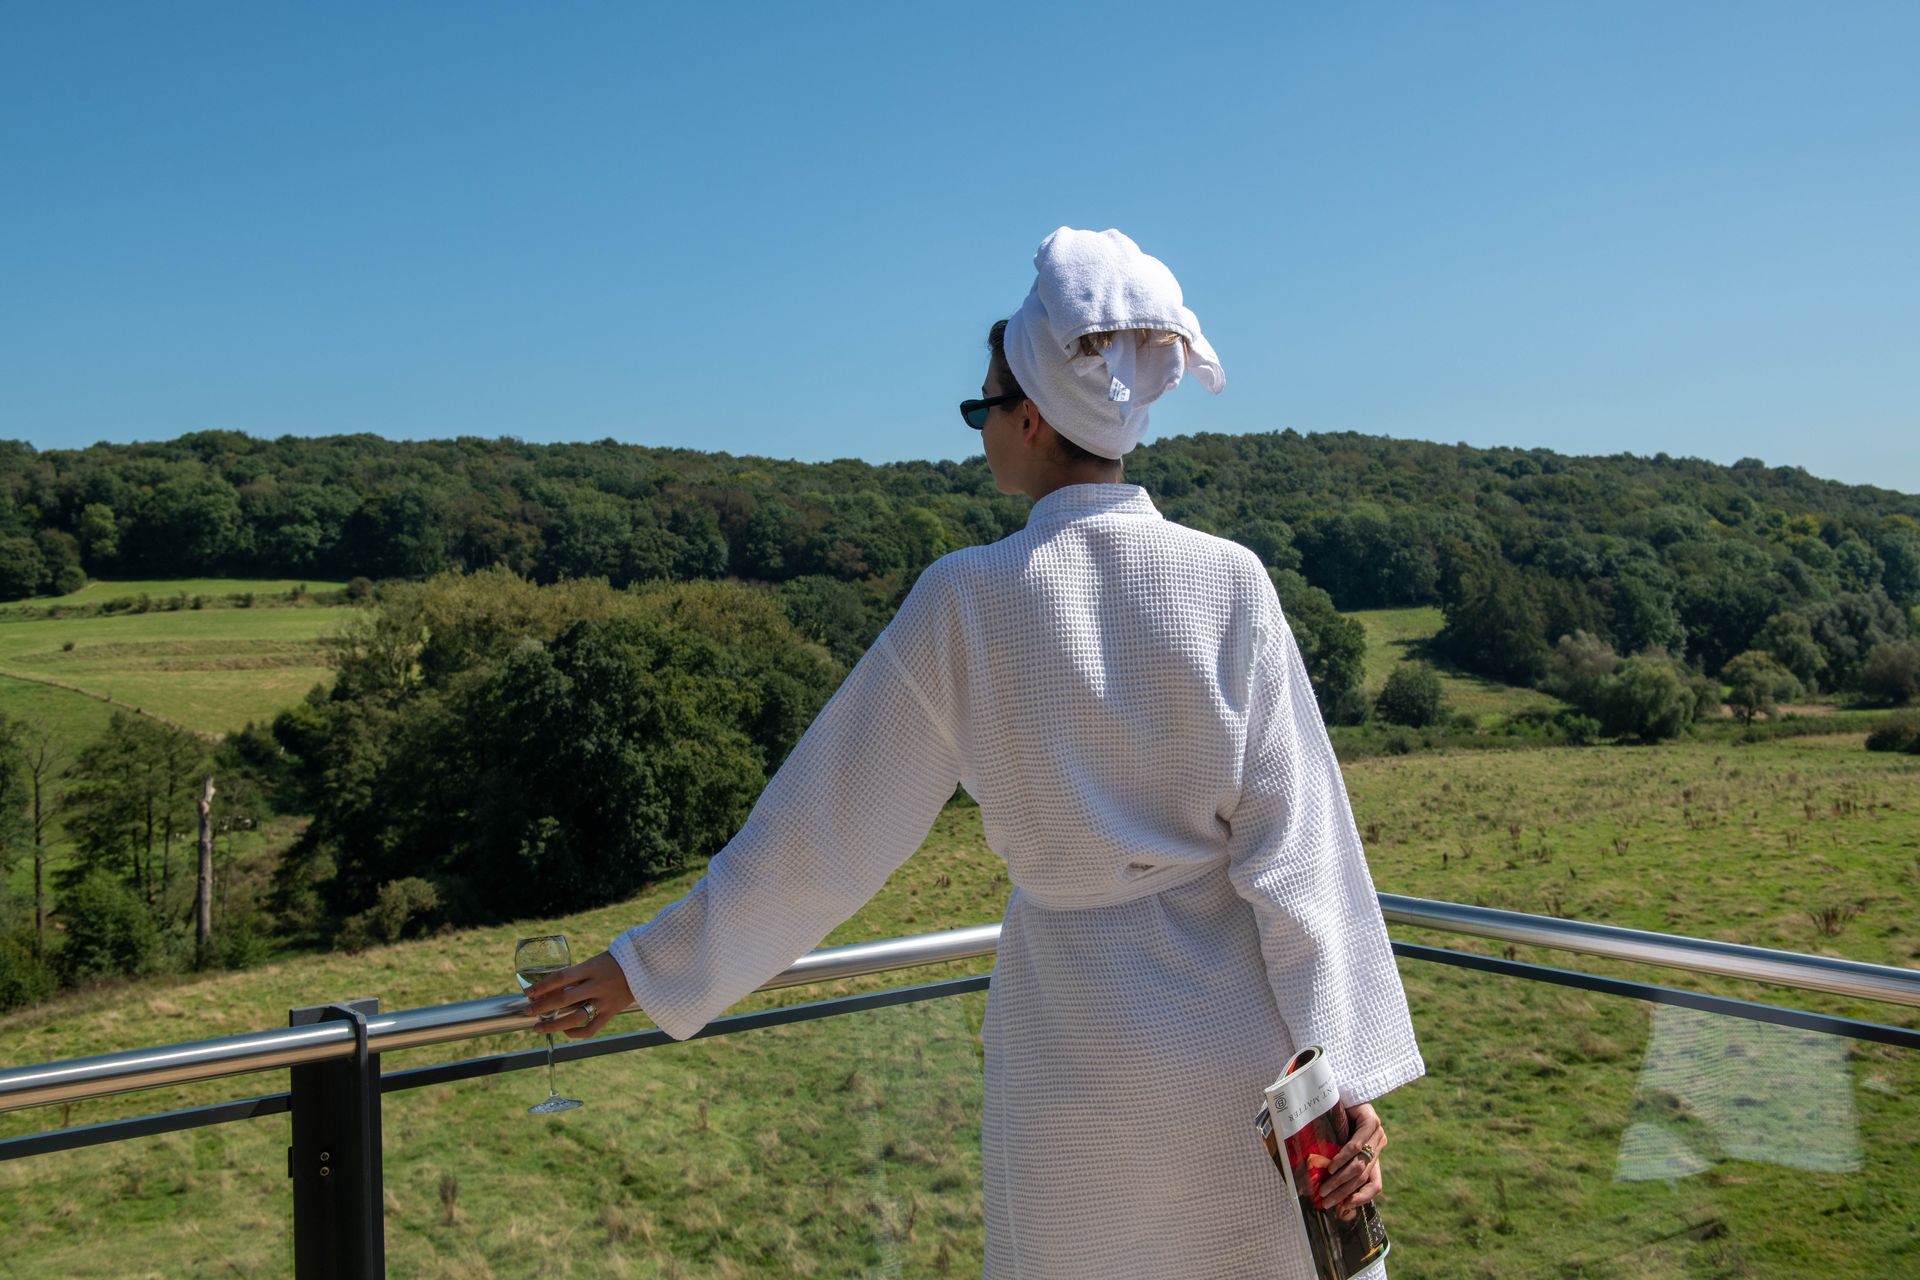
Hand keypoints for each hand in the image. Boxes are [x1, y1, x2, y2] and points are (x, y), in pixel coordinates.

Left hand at [522, 950, 633, 1039]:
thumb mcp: (593, 963)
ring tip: (538, 1028)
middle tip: (527, 1012)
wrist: (645, 968)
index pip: (561, 977)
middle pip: (564, 999)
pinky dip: (575, 1033)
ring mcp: (605, 1001)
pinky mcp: (611, 1013)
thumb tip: (548, 989)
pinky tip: (565, 1031)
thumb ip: (575, 975)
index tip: (528, 993)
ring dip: (553, 1025)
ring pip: (575, 1018)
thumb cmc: (613, 963)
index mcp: (591, 968)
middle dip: (542, 1007)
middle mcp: (597, 985)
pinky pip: (590, 1029)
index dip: (542, 986)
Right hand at [1314, 1102, 1386, 1218]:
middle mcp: (1379, 1144)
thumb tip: (1328, 1190)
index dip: (1363, 1197)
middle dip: (1343, 1191)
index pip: (1375, 1184)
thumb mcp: (1341, 1144)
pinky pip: (1357, 1145)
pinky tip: (1332, 1166)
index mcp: (1374, 1154)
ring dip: (1341, 1179)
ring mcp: (1377, 1133)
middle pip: (1364, 1176)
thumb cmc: (1337, 1118)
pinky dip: (1344, 1158)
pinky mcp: (1371, 1121)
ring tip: (1325, 1187)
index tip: (1346, 1206)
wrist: (1340, 1090)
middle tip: (1326, 1201)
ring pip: (1360, 1163)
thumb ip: (1342, 1162)